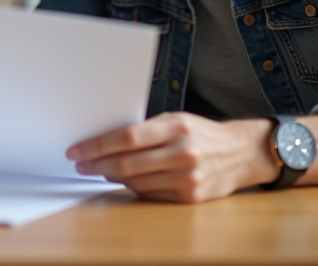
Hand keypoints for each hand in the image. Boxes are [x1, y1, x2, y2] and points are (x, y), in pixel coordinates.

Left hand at [67, 113, 275, 202]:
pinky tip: (126, 181)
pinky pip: (150, 195)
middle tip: (80, 165)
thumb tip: (106, 143)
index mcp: (176, 127)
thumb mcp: (176, 120)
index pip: (127, 137)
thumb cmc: (201, 134)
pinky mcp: (190, 197)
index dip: (97, 146)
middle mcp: (182, 152)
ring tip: (100, 171)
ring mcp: (187, 177)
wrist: (240, 153)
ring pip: (135, 182)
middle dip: (96, 165)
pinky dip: (133, 188)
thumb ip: (145, 131)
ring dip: (112, 178)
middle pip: (127, 164)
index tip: (77, 150)